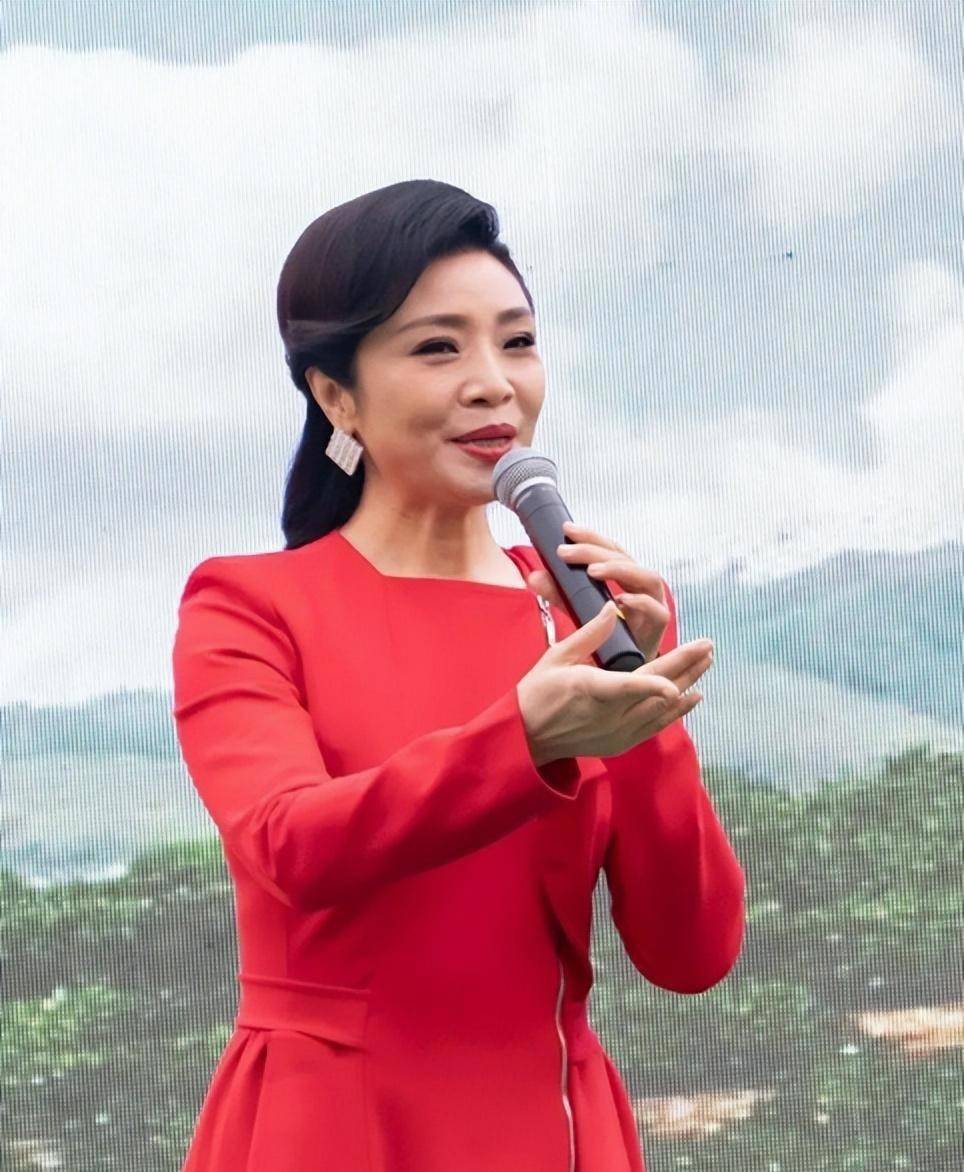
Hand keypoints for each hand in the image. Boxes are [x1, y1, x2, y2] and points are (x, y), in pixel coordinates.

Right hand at [517, 600, 713, 766]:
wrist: (527, 738)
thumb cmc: (537, 693)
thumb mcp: (556, 657)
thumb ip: (589, 634)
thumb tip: (612, 608)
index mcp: (588, 690)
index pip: (626, 688)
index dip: (653, 685)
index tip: (676, 682)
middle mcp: (607, 716)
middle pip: (655, 693)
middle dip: (684, 667)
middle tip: (707, 646)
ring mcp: (617, 733)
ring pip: (662, 710)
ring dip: (686, 684)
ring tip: (706, 662)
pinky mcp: (621, 743)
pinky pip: (656, 727)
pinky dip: (676, 711)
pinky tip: (692, 695)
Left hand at [525, 521, 668, 661]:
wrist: (620, 670)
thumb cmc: (604, 635)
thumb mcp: (577, 610)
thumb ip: (559, 593)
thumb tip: (534, 576)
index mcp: (626, 577)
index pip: (611, 548)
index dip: (591, 536)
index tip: (566, 529)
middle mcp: (643, 587)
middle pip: (625, 558)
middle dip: (595, 551)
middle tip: (565, 552)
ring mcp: (655, 605)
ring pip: (648, 577)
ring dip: (620, 570)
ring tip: (592, 571)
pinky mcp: (659, 629)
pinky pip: (657, 611)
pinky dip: (640, 603)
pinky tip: (619, 601)